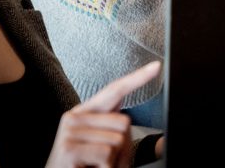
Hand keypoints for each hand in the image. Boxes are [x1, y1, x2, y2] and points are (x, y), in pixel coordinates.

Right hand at [46, 61, 160, 167]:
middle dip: (124, 147)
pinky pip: (106, 154)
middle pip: (124, 122)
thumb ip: (112, 125)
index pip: (114, 90)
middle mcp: (73, 117)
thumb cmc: (84, 166)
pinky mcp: (69, 149)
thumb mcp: (101, 144)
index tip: (156, 66)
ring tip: (97, 167)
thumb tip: (124, 109)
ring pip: (117, 140)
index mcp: (83, 112)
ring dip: (115, 161)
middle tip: (105, 161)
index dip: (137, 78)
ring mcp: (69, 132)